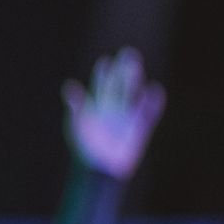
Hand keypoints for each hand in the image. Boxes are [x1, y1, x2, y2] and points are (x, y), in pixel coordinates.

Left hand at [63, 48, 164, 178]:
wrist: (100, 170)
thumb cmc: (85, 148)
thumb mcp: (78, 124)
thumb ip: (76, 105)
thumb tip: (68, 86)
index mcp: (97, 108)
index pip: (101, 86)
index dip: (103, 74)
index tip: (105, 61)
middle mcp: (113, 110)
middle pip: (120, 86)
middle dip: (123, 70)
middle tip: (129, 53)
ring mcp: (127, 118)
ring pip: (133, 95)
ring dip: (136, 80)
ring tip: (137, 66)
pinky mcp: (139, 129)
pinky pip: (148, 113)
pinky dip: (152, 103)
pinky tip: (154, 90)